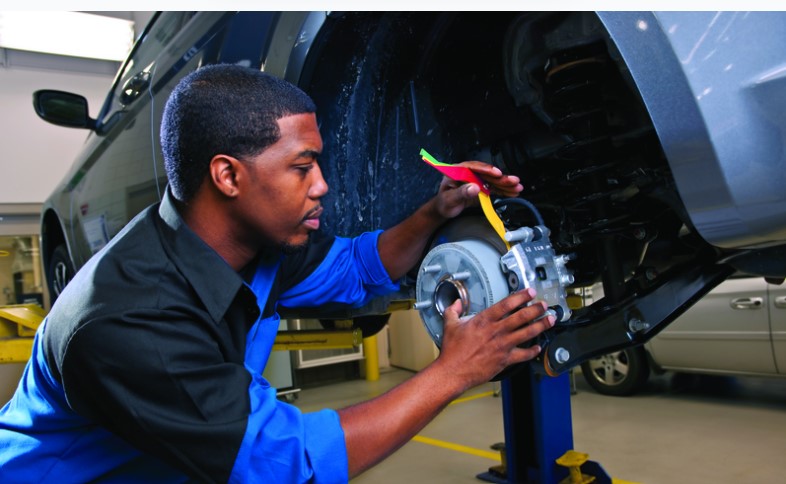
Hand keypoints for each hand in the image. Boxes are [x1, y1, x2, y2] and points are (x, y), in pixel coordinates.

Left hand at [433, 161, 522, 218]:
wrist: (444, 210)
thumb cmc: (443, 203)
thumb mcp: (449, 199)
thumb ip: (461, 193)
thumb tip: (473, 187)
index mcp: (457, 171)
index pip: (473, 167)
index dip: (486, 169)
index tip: (496, 173)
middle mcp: (468, 173)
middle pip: (486, 174)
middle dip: (501, 178)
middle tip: (513, 181)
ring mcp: (476, 179)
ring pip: (492, 180)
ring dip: (505, 184)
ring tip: (517, 187)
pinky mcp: (481, 187)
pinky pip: (494, 187)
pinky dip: (503, 190)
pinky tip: (513, 191)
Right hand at [436, 288, 553, 388]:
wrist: (454, 371)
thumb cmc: (452, 351)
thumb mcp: (450, 325)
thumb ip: (453, 310)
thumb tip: (456, 302)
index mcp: (484, 321)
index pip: (507, 304)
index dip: (521, 296)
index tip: (530, 292)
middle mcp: (496, 331)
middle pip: (522, 316)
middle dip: (536, 309)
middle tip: (544, 304)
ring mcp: (502, 345)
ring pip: (527, 333)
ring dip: (541, 325)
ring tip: (550, 320)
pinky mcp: (505, 359)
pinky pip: (524, 355)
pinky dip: (533, 351)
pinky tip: (538, 348)